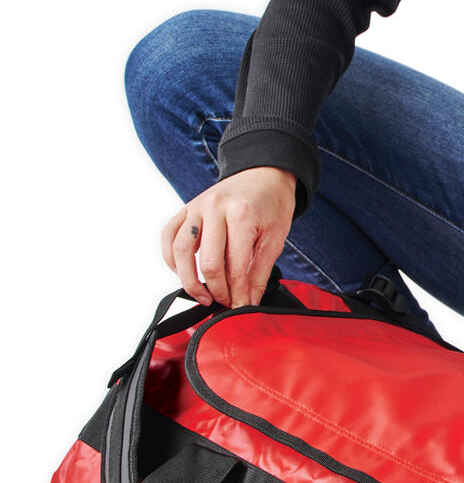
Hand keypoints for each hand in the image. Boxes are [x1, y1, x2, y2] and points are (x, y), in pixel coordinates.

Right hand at [160, 166, 297, 308]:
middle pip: (208, 262)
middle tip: (226, 304)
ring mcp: (196, 207)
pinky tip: (184, 273)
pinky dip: (171, 258)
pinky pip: (168, 235)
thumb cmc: (272, 205)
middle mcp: (214, 208)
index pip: (235, 267)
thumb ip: (259, 272)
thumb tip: (248, 303)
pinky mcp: (186, 208)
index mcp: (241, 215)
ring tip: (203, 297)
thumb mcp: (275, 239)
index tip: (241, 309)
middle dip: (217, 291)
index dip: (238, 294)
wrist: (263, 173)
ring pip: (180, 250)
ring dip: (189, 280)